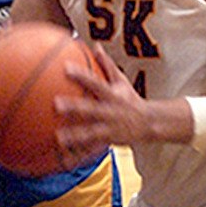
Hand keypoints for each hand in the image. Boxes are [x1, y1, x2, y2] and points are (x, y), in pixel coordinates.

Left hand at [54, 46, 149, 166]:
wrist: (149, 124)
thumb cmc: (130, 99)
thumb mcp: (121, 81)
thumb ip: (107, 64)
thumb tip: (95, 45)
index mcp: (112, 96)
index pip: (96, 83)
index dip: (82, 75)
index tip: (66, 68)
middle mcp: (110, 113)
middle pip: (91, 109)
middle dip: (75, 108)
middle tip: (56, 104)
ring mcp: (109, 129)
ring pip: (90, 133)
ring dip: (75, 136)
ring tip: (58, 138)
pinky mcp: (108, 143)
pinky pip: (91, 151)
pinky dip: (78, 156)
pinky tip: (63, 161)